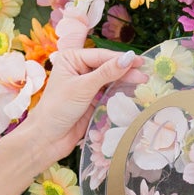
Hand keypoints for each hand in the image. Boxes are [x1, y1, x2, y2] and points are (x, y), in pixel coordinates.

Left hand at [13, 47, 139, 175]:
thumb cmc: (58, 108)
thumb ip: (107, 73)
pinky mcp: (92, 100)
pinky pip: (109, 93)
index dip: (121, 59)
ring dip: (125, 82)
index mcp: (72, 59)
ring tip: (143, 82)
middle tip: (145, 75)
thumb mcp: (83, 88)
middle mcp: (79, 68)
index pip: (101, 56)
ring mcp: (86, 85)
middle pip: (107, 66)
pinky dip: (120, 93)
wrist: (47, 138)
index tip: (140, 61)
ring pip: (110, 80)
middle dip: (125, 70)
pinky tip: (133, 92)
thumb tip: (128, 58)